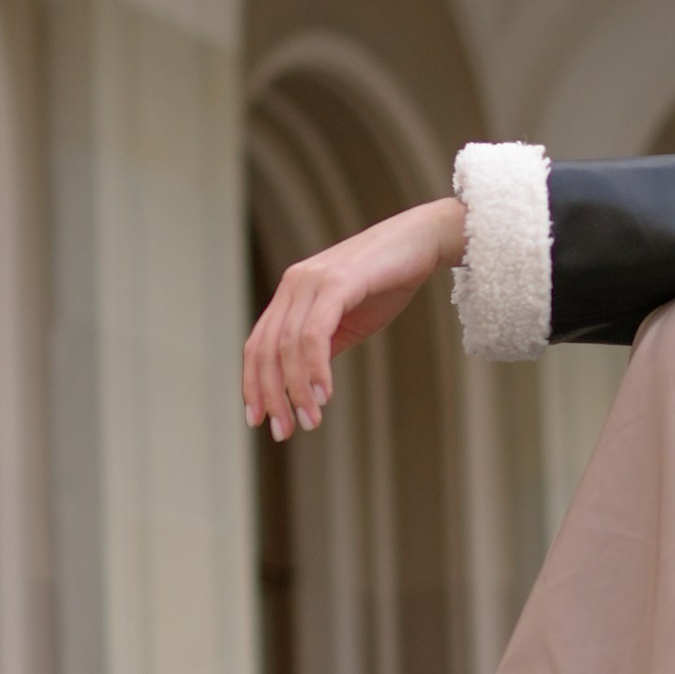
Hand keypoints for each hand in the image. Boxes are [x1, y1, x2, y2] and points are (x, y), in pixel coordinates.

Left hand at [243, 197, 466, 438]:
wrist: (421, 241)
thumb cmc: (387, 280)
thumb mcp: (348, 321)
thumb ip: (322, 347)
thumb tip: (304, 385)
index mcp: (291, 294)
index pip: (258, 345)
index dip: (253, 385)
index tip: (259, 420)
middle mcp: (294, 284)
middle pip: (267, 350)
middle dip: (272, 396)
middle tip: (285, 432)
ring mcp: (312, 281)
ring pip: (289, 347)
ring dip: (297, 390)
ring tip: (311, 421)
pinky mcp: (337, 283)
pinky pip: (315, 334)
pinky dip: (315, 368)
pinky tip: (324, 394)